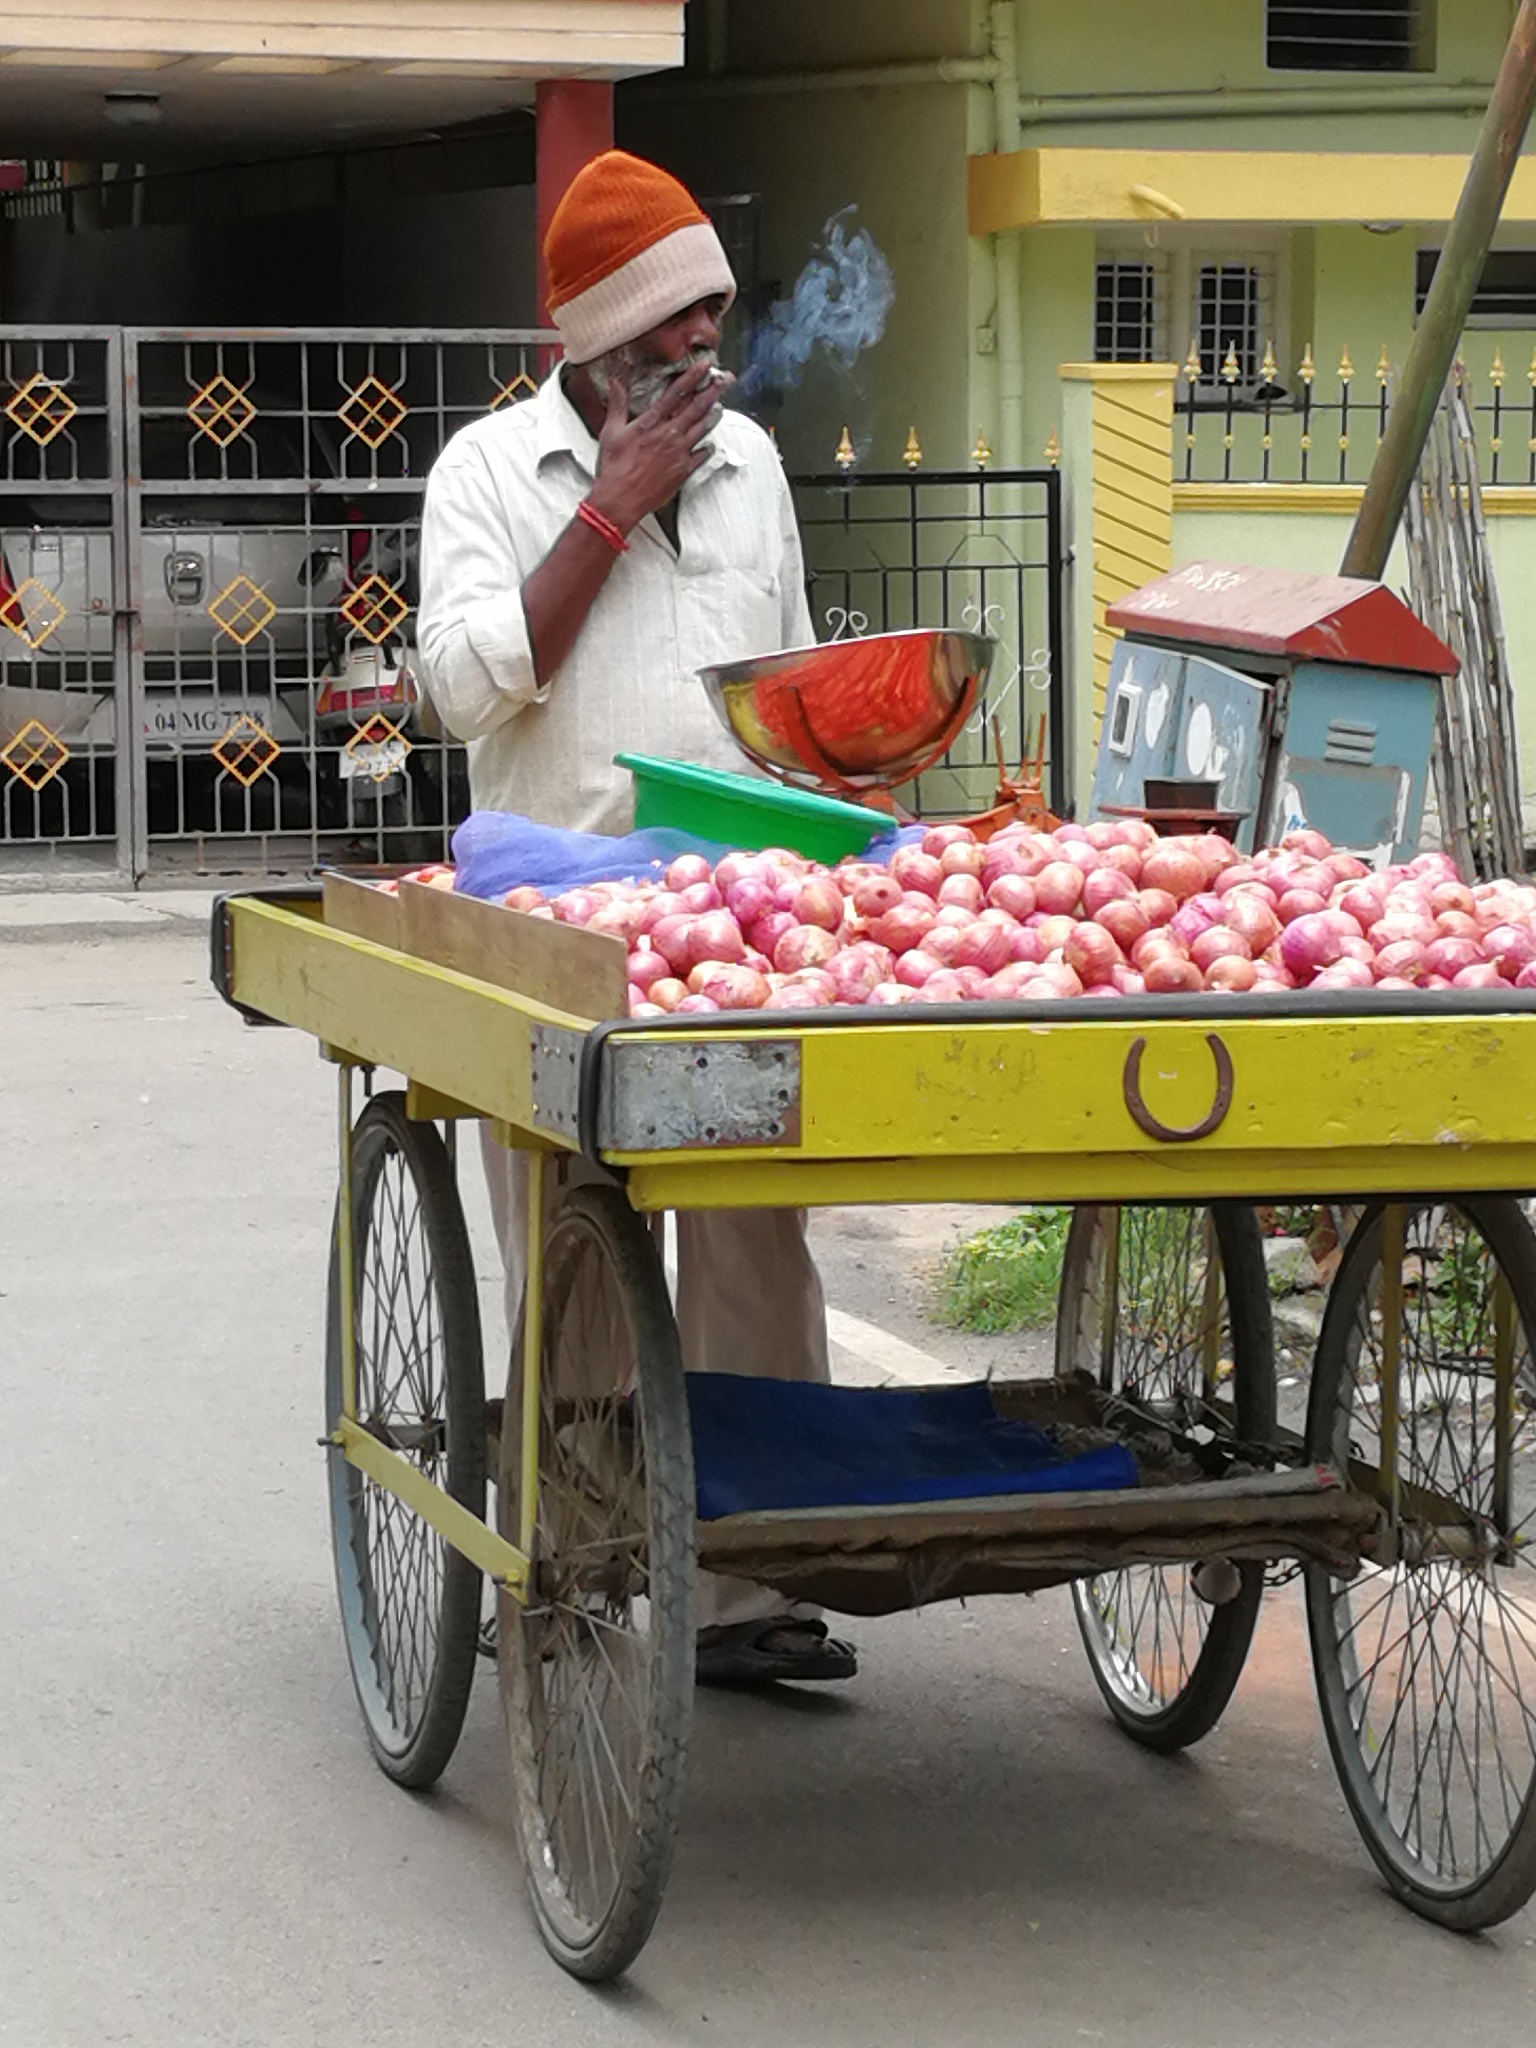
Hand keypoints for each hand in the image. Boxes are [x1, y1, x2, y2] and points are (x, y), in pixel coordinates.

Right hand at [588, 361, 726, 533]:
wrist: (620, 499)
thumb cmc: (614, 468)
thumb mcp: (610, 431)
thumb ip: (617, 405)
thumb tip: (615, 383)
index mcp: (652, 422)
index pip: (677, 392)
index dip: (693, 376)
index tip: (705, 365)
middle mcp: (669, 434)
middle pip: (697, 407)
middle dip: (713, 390)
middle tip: (725, 379)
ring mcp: (679, 453)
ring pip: (702, 428)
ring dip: (713, 415)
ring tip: (720, 406)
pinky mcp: (683, 471)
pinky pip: (701, 456)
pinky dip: (707, 448)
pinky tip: (710, 444)